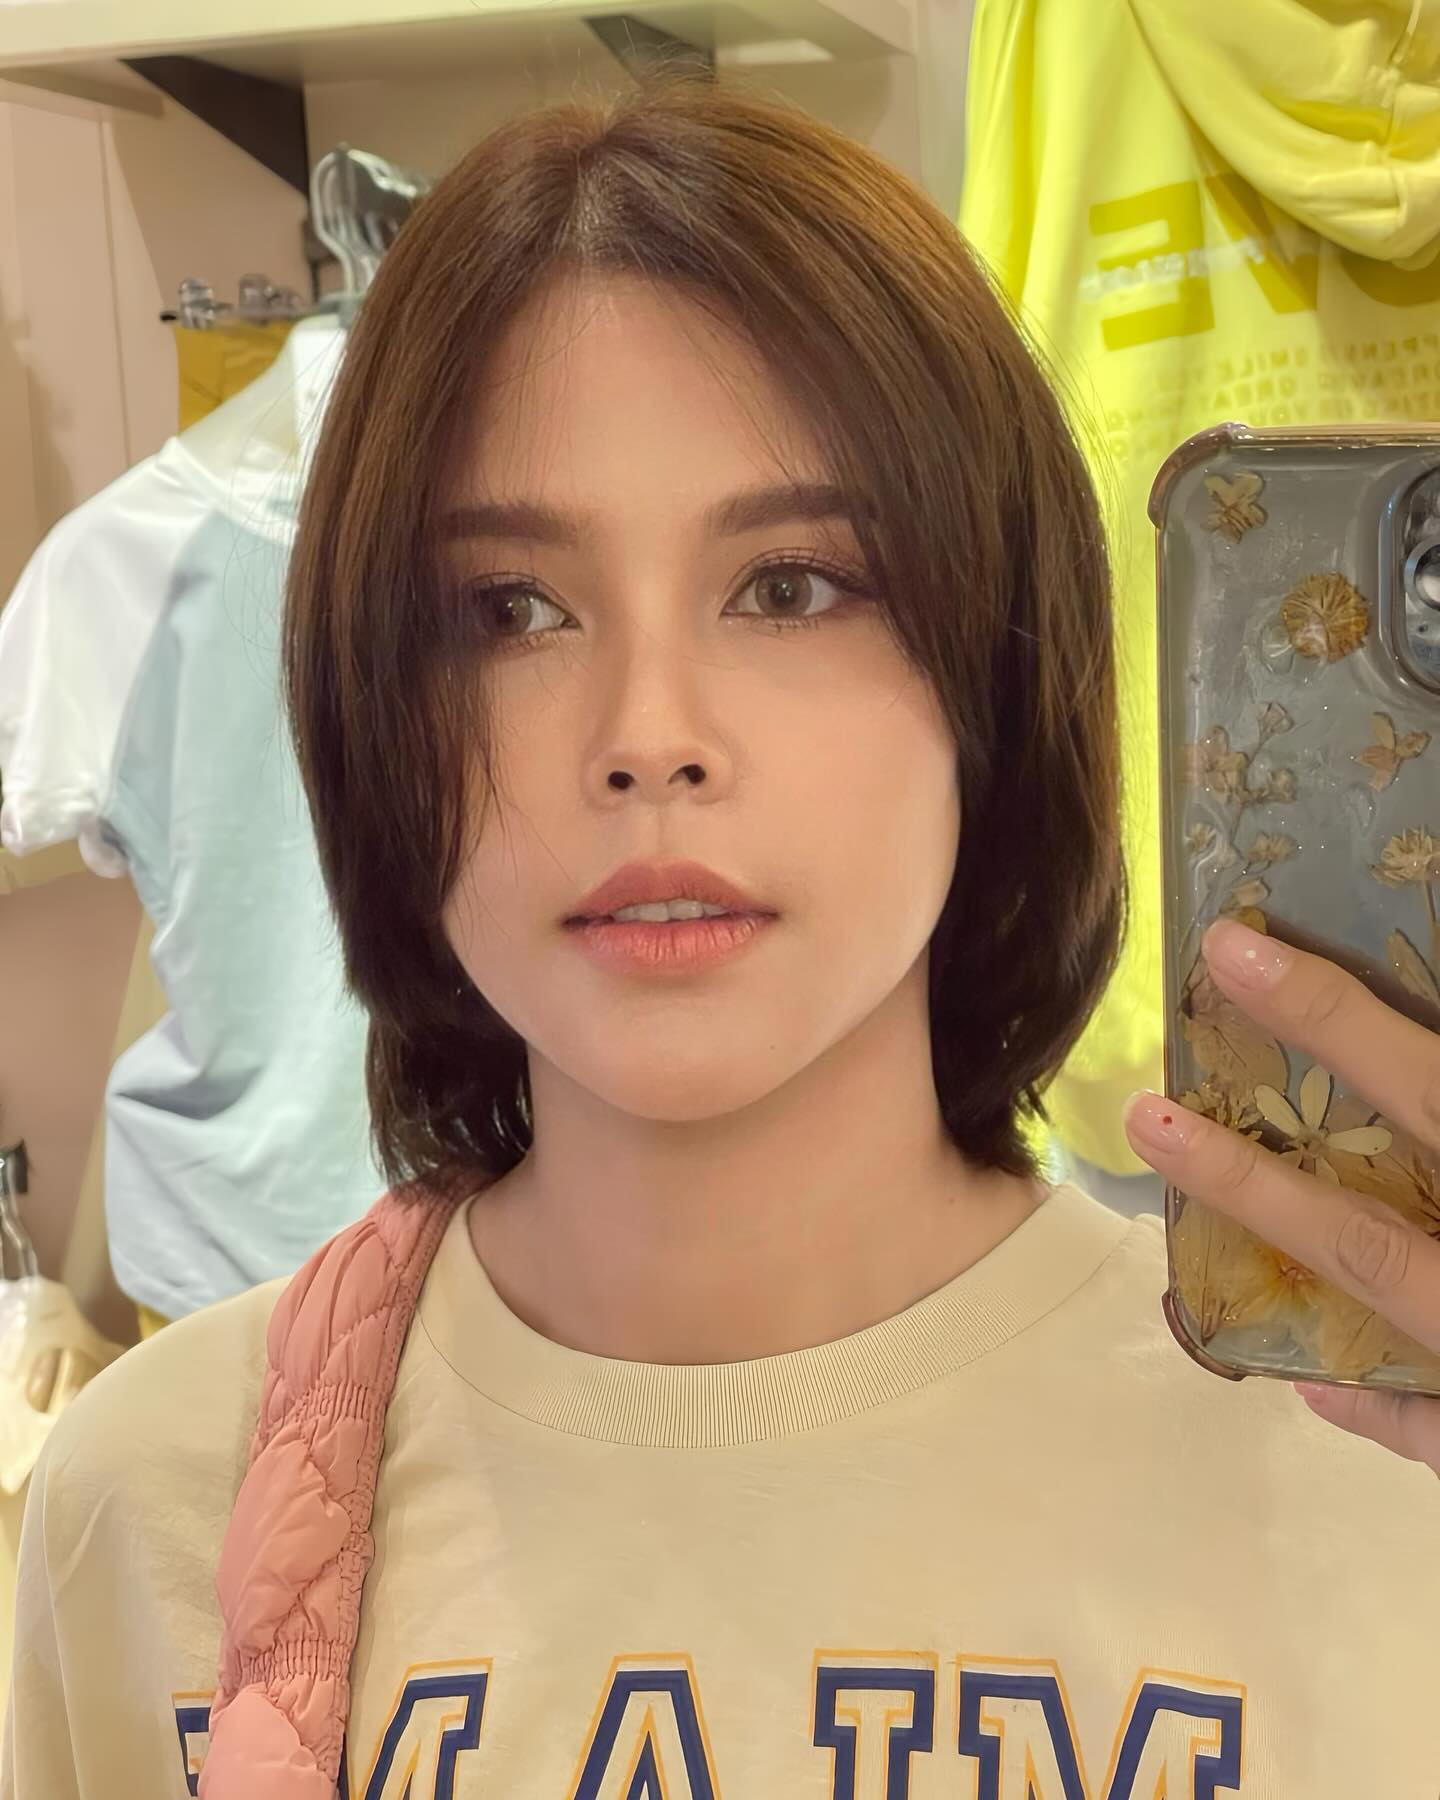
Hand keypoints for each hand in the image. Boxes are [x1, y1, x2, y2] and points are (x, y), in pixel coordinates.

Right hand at [1123, 916, 1439, 1474]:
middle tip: (1234, 945)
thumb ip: (1424, 1429)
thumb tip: (1315, 1387)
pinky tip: (1432, 938)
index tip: (1153, 1118)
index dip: (1244, 1180)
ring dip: (1407, 1001)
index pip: (1348, 1237)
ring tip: (1328, 939)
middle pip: (1430, 1101)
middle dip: (1328, 1023)